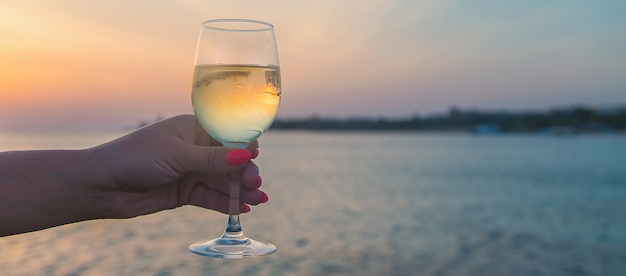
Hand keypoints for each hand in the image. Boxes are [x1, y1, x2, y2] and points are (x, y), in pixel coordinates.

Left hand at [92, 114, 267, 217]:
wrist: (102, 185)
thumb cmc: (134, 158)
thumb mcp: (177, 156)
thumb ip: (212, 159)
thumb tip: (246, 155)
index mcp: (193, 129)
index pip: (227, 137)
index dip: (243, 147)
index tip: (255, 157)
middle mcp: (194, 149)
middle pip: (228, 161)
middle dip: (244, 172)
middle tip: (255, 184)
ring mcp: (189, 171)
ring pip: (222, 181)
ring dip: (240, 190)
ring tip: (259, 200)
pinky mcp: (184, 192)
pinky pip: (210, 197)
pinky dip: (226, 203)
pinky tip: (243, 207)